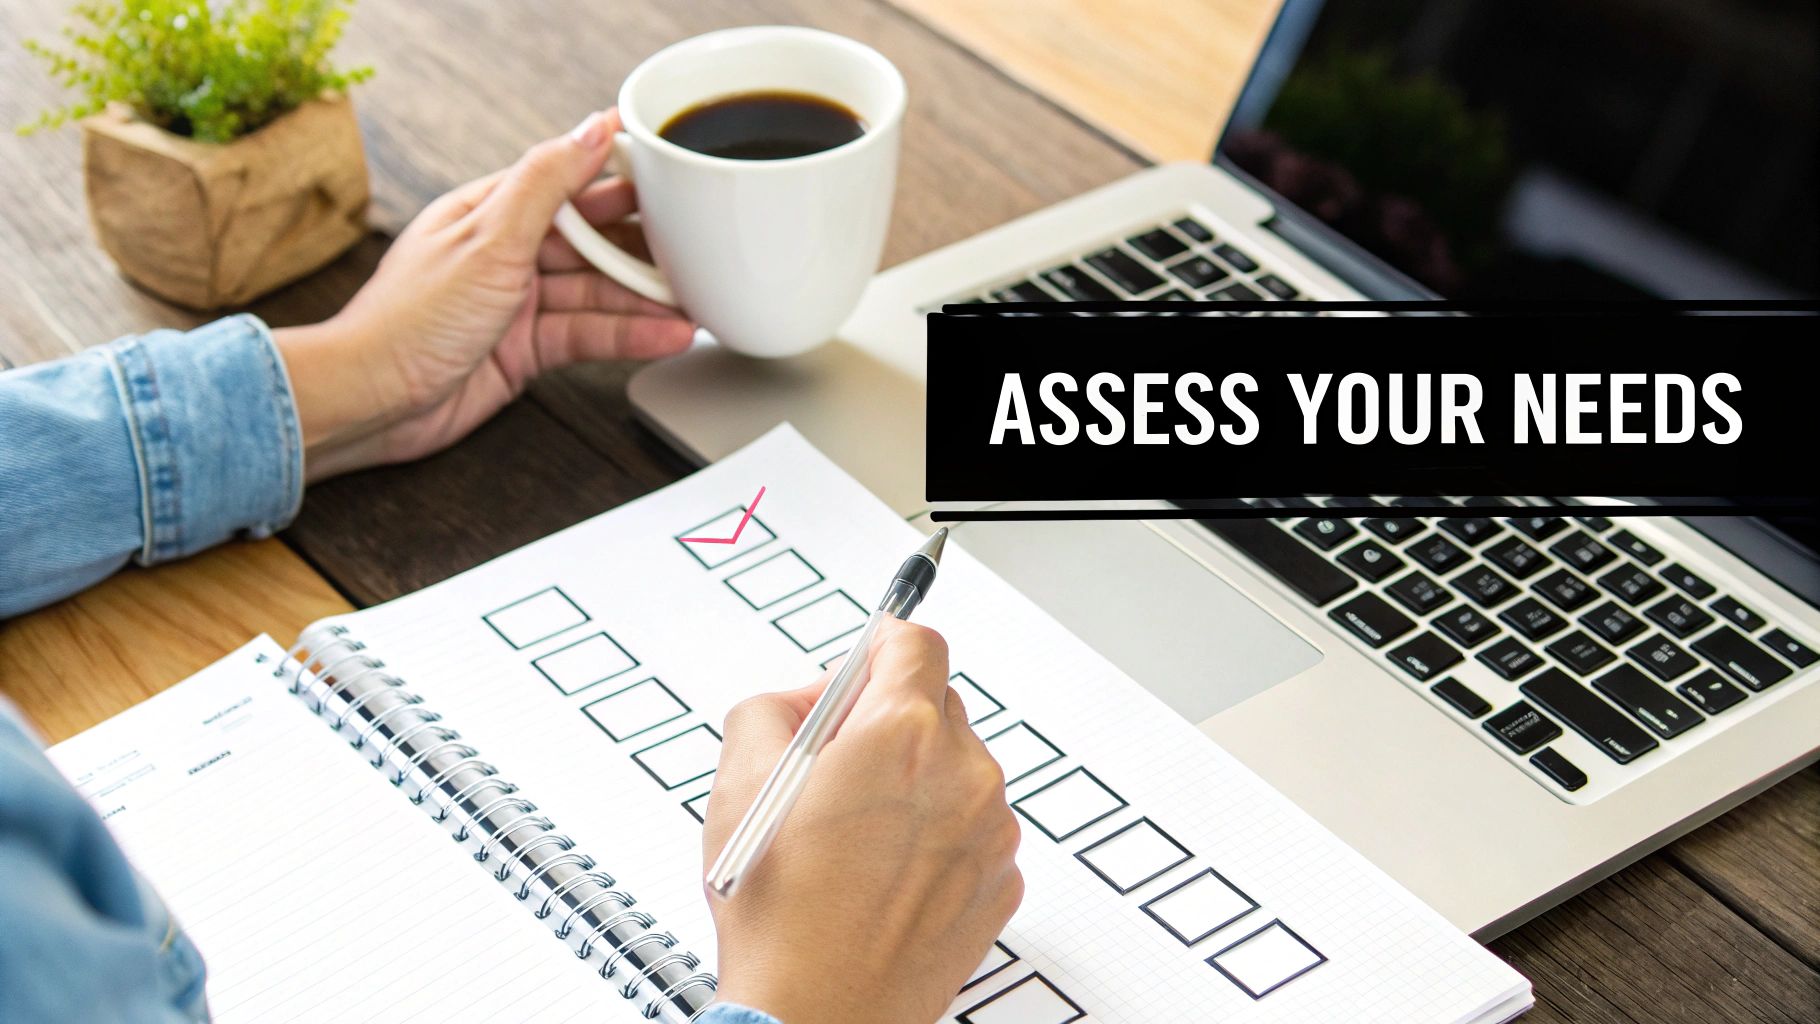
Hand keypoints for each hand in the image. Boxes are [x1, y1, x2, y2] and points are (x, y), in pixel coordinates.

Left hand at [275, 109, 694, 480]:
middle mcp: (506, 252)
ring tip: (695, 303)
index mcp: (490, 210)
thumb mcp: (488, 238)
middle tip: (700, 249)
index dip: (621, 177)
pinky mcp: (526, 349)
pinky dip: (627, 336)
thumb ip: (547, 183)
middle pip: (592, 240)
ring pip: (597, 292)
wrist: (374, 401)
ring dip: (644, 299)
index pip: (568, 180)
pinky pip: (588, 335)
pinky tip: (664, 335)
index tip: (674, 173)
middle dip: (645, 247)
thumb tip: (592, 129)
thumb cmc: (409, 319)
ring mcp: (518, 302)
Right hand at [703, 621, 1023, 1023]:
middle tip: (835, 766)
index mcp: (903, 733)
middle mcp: (964, 774)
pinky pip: (971, 829)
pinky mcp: (1001, 882)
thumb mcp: (736, 780)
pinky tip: (883, 874)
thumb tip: (807, 697)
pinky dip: (935, 837)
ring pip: (956, 769)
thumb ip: (772, 707)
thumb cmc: (781, 916)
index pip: (915, 640)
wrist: (818, 1017)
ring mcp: (990, 831)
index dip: (880, 645)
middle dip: (887, 721)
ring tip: (854, 838)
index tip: (865, 658)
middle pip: (936, 704)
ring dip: (914, 782)